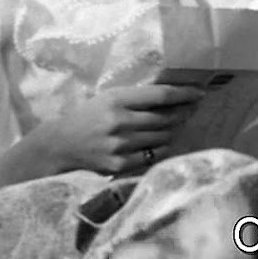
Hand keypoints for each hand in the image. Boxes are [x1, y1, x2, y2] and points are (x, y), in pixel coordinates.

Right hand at [34, 84, 204, 175]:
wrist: (58, 145)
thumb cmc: (86, 117)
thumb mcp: (106, 99)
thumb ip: (134, 98)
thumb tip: (171, 96)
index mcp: (116, 99)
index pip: (160, 95)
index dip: (184, 94)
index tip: (199, 94)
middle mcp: (119, 121)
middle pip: (165, 117)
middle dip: (182, 113)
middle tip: (191, 110)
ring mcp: (120, 145)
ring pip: (162, 137)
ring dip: (173, 131)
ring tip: (176, 125)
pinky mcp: (118, 164)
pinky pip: (152, 155)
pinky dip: (161, 148)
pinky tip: (162, 142)